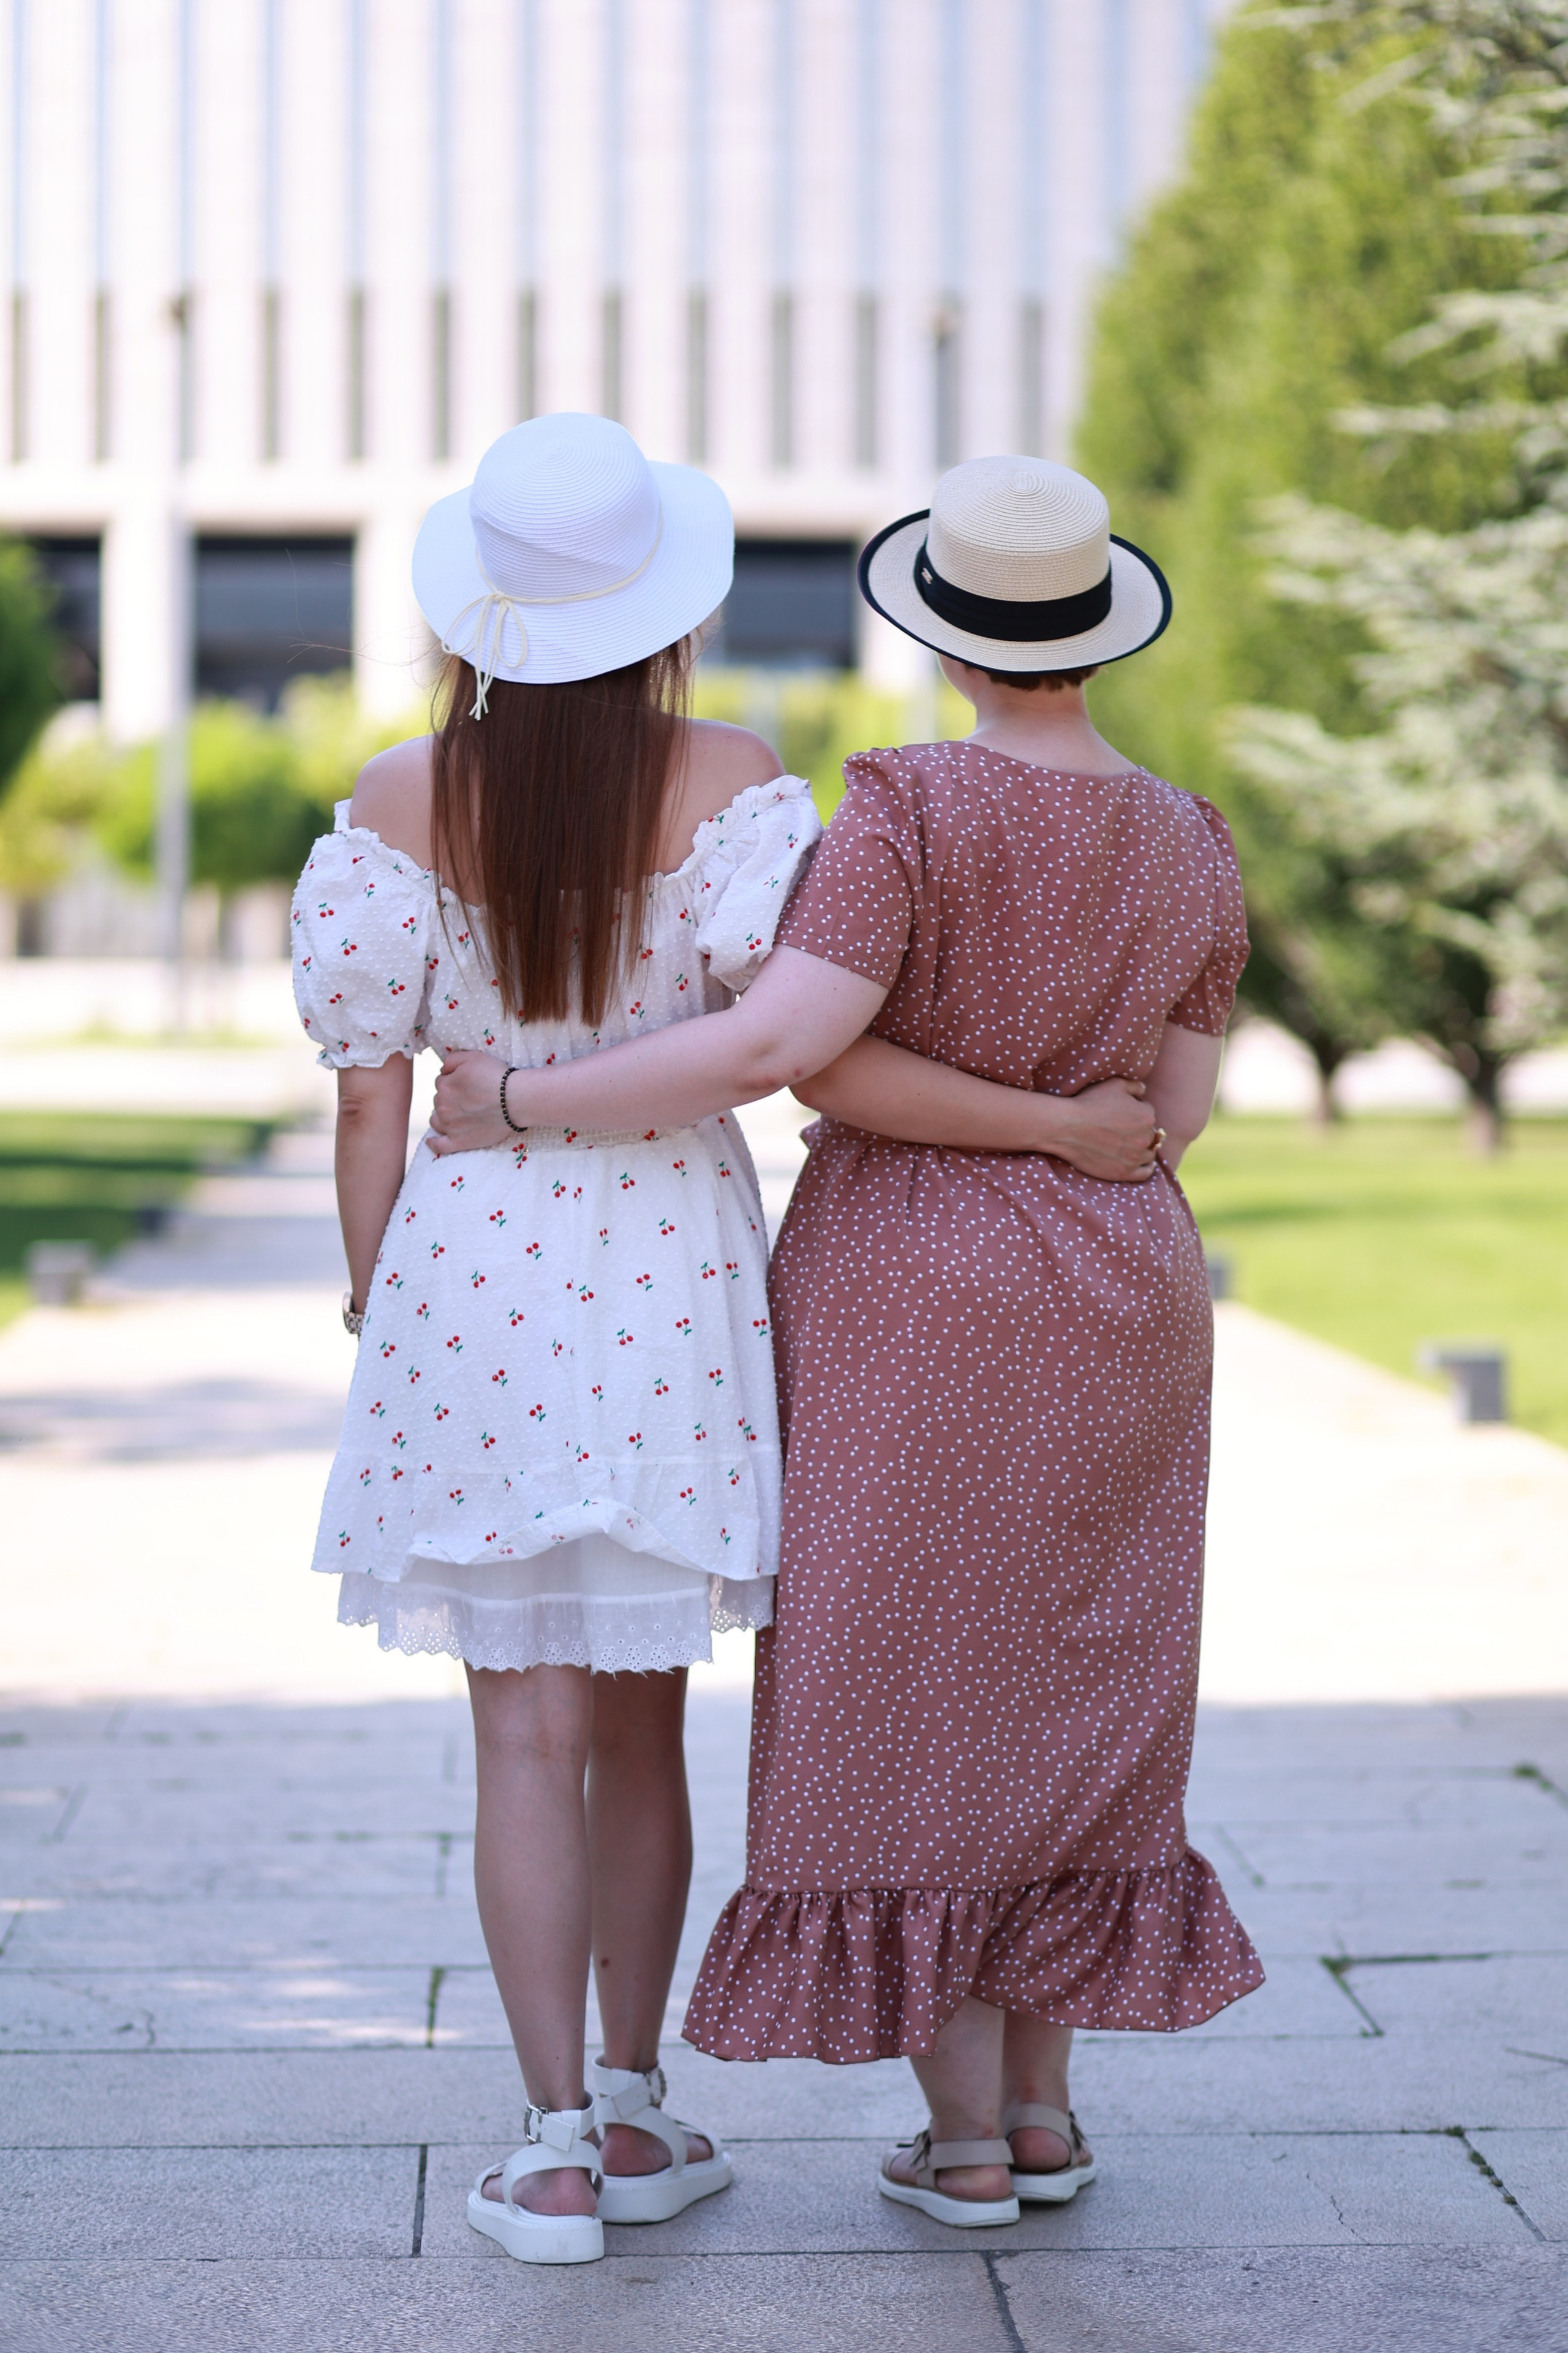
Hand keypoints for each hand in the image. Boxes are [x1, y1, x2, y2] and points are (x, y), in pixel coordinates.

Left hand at [427, 1048, 512, 1156]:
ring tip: (458, 1115)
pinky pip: (440, 1145)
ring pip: (436, 1120)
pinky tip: (432, 1141)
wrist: (515, 1100)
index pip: (442, 1082)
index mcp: (445, 1085)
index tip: (468, 1084)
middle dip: (450, 1098)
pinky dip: (434, 1143)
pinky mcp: (459, 1142)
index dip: (454, 1082)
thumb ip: (451, 1059)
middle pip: (439, 1100)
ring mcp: (450, 1126)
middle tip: (469, 1098)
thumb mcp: (473, 1056)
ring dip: (443, 1116)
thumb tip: (442, 1070)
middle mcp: (443, 1106)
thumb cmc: (496, 1077)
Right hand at [1046, 1078, 1161, 1181]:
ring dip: (1143, 1149)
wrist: (1067, 1127)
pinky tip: (1144, 1164)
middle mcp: (1144, 1138)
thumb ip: (1135, 1086)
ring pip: (1149, 1153)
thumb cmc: (1090, 1103)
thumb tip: (1143, 1091)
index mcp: (1146, 1116)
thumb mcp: (1115, 1084)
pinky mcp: (1123, 1172)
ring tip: (1132, 1146)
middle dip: (1140, 1131)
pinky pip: (1145, 1173)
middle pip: (1150, 1134)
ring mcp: (1134, 1157)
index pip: (1148, 1113)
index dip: (1136, 1111)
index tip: (1123, 1113)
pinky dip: (1146, 1168)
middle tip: (1124, 1129)